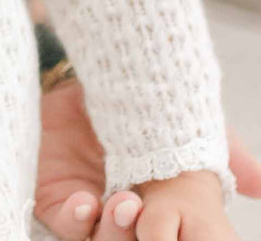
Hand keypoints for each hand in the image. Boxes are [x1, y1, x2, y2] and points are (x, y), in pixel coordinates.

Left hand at [35, 79, 258, 239]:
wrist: (87, 72)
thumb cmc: (137, 101)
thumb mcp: (183, 123)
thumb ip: (224, 152)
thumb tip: (260, 185)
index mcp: (159, 203)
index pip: (169, 235)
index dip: (178, 237)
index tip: (187, 231)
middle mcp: (126, 209)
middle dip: (146, 239)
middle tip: (145, 214)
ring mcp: (93, 205)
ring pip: (104, 240)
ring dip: (116, 231)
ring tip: (123, 204)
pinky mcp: (57, 196)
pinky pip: (68, 222)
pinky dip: (78, 219)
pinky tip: (86, 203)